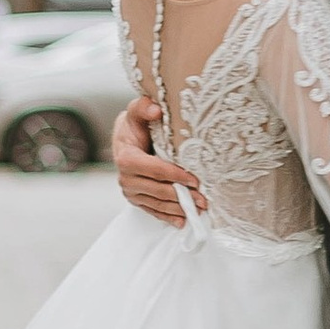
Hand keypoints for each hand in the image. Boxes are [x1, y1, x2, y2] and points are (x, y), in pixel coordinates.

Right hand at [113, 93, 201, 226]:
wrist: (126, 139)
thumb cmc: (136, 124)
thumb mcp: (137, 111)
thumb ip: (143, 107)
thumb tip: (155, 109)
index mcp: (126, 157)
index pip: (154, 169)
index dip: (175, 175)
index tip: (195, 180)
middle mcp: (125, 178)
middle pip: (158, 190)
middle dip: (182, 196)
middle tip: (203, 199)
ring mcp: (130, 191)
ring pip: (157, 203)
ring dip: (178, 208)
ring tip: (199, 209)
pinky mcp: (136, 199)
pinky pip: (152, 211)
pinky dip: (167, 217)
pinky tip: (181, 221)